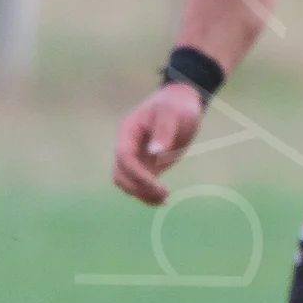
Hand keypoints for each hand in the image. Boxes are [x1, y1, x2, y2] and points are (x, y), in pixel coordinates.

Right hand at [111, 83, 206, 205]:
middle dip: (138, 187)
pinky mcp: (149, 165)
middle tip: (163, 194)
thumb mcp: (172, 113)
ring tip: (164, 200)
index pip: (124, 158)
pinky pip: (141, 184)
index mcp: (128, 132)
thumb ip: (164, 131)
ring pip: (128, 182)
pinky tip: (162, 200)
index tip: (156, 185)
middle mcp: (128, 147)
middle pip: (120, 174)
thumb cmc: (176, 105)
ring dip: (141, 194)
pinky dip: (148, 194)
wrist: (182, 102)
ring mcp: (138, 157)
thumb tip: (154, 153)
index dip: (137, 174)